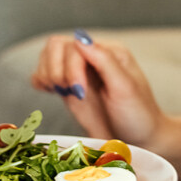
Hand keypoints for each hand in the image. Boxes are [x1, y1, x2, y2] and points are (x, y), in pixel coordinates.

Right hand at [30, 32, 167, 148]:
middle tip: (71, 93)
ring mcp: (79, 73)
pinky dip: (40, 81)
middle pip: (56, 47)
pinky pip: (44, 75)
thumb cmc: (138, 116)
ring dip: (47, 74)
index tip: (79, 92)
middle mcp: (92, 58)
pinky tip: (49, 92)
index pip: (75, 45)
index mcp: (109, 52)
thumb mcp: (126, 88)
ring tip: (62, 92)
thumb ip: (104, 61)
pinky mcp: (69, 89)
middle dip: (57, 71)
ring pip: (47, 57)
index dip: (71, 68)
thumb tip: (80, 38)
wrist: (140, 141)